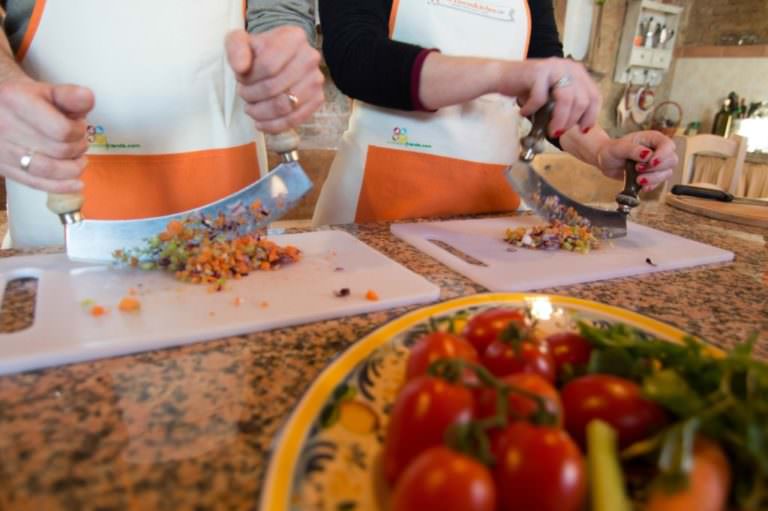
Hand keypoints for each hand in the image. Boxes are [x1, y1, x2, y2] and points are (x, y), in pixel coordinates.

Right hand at [0, 78, 92, 192]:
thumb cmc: (26, 99)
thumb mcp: (47, 90)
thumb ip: (68, 95)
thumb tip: (87, 98)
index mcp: (16, 101)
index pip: (62, 130)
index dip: (79, 131)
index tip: (80, 126)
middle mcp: (4, 126)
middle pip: (58, 150)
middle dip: (77, 148)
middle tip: (79, 141)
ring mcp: (1, 150)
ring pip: (48, 170)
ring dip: (73, 168)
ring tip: (79, 160)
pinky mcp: (3, 168)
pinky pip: (35, 183)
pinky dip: (61, 186)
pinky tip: (77, 184)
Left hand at [226, 26, 323, 133]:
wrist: (279, 58)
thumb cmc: (258, 51)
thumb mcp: (240, 41)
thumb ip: (236, 49)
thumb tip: (241, 68)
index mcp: (293, 38)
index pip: (267, 65)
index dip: (248, 78)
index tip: (240, 78)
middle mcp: (310, 57)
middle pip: (274, 87)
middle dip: (252, 96)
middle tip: (243, 95)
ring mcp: (316, 80)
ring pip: (284, 106)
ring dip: (261, 113)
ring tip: (251, 109)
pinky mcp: (317, 99)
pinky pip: (295, 119)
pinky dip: (274, 126)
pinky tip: (261, 123)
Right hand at [498, 58, 600, 137]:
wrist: (501, 76)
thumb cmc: (527, 89)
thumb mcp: (554, 96)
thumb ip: (569, 105)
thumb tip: (582, 127)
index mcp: (577, 72)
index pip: (594, 96)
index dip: (590, 116)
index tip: (582, 130)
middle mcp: (569, 67)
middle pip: (582, 100)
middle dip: (571, 121)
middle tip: (558, 132)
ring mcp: (554, 67)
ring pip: (566, 99)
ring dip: (558, 119)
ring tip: (549, 130)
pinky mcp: (538, 71)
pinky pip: (540, 98)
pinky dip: (532, 110)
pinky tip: (525, 112)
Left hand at [595, 131, 677, 191]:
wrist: (605, 162)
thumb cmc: (612, 150)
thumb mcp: (619, 147)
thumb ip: (633, 150)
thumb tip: (647, 155)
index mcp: (652, 139)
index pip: (668, 145)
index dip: (663, 154)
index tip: (651, 162)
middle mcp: (658, 150)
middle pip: (671, 160)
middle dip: (656, 168)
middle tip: (638, 169)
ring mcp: (656, 164)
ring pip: (667, 173)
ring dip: (653, 178)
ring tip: (637, 179)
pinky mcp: (652, 176)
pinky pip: (658, 183)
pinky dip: (651, 186)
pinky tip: (641, 186)